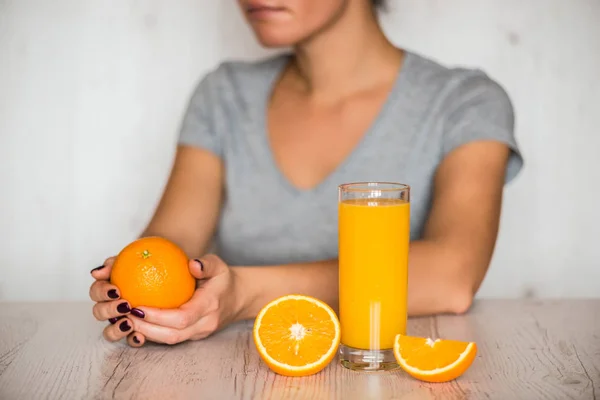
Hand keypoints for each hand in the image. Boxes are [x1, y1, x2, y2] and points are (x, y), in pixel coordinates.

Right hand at [89, 257, 143, 346]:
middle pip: (98, 312)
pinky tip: (140, 337)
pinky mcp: (136, 332)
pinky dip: (133, 339)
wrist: (174, 275)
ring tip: (129, 323)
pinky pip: (131, 340)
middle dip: (108, 310)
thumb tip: (96, 272)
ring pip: (109, 331)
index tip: (117, 290)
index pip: (96, 292)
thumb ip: (116, 263)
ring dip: (115, 329)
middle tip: (125, 305)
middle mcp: (111, 306)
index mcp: (108, 289)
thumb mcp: (138, 257)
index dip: (101, 292)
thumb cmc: (152, 265)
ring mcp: (122, 320)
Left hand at [91, 254, 243, 346]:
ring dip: (145, 334)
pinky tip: (135, 324)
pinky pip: (170, 339)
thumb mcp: (218, 265)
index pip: (182, 317)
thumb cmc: (224, 279)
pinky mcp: (192, 337)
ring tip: (125, 321)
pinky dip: (151, 333)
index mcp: (210, 306)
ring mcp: (199, 333)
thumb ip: (206, 264)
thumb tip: (191, 264)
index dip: (158, 316)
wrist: (238, 298)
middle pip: (172, 335)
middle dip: (145, 329)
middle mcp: (205, 324)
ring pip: (169, 341)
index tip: (137, 307)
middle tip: (124, 315)